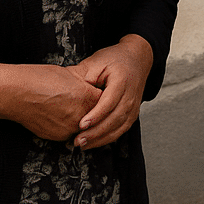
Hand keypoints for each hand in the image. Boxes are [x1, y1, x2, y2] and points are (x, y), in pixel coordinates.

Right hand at [2, 63, 103, 141]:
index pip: (105, 101)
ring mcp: (68, 129)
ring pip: (83, 127)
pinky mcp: (58, 137)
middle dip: (93, 110)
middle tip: (82, 101)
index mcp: (85, 97)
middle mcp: (80, 116)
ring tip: (68, 107)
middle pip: (96, 116)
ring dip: (81, 120)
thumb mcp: (68, 74)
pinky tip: (57, 114)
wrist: (15, 94)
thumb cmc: (39, 79)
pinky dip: (67, 125)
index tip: (98, 93)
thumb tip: (94, 85)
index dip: (101, 96)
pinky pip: (69, 132)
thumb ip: (85, 83)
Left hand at [71, 35, 153, 149]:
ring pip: (119, 128)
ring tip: (83, 145)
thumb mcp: (96, 62)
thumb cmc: (114, 59)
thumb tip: (66, 93)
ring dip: (101, 139)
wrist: (136, 59)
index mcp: (122, 80)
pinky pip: (121, 130)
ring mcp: (134, 106)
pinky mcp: (133, 114)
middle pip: (115, 118)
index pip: (109, 102)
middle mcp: (131, 96)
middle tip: (78, 140)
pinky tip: (95, 142)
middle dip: (96, 132)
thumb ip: (83, 77)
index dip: (95, 115)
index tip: (81, 125)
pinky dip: (108, 138)